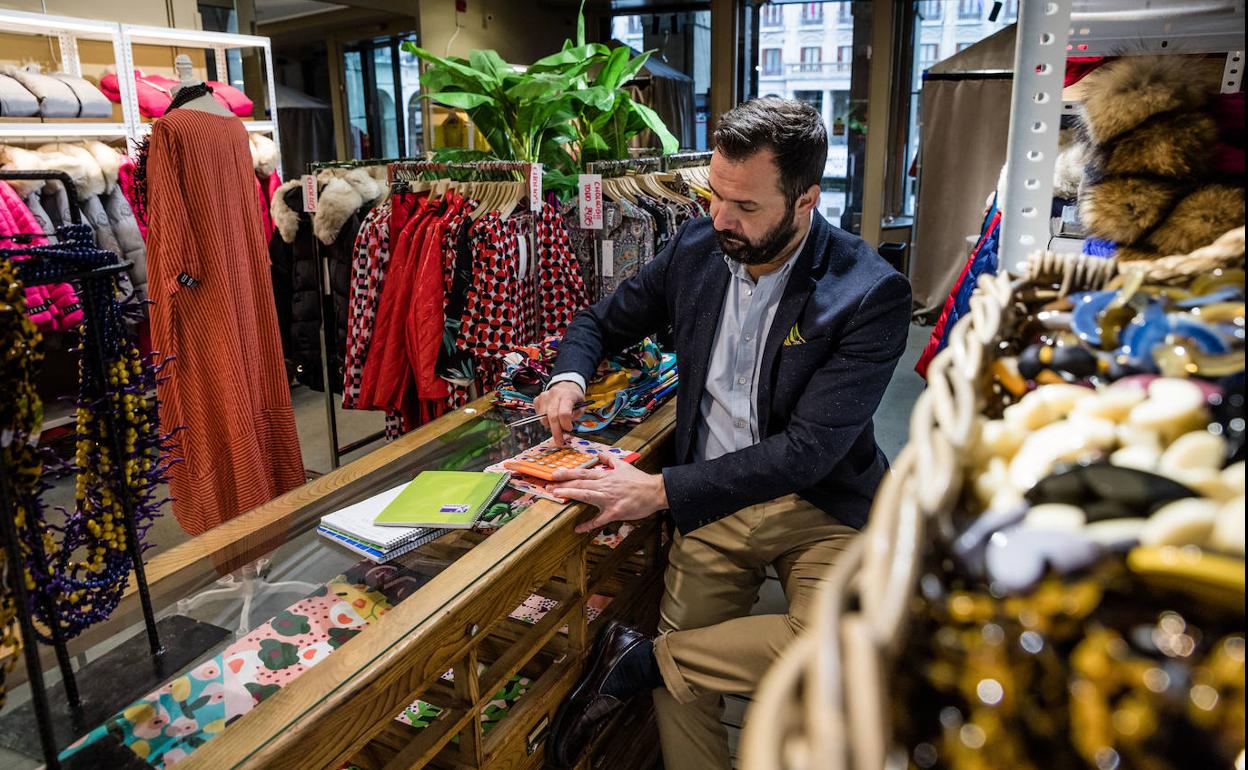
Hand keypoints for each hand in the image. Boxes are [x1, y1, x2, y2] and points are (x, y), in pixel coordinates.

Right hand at [533, 381, 586, 444]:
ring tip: (558, 424)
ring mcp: (543, 397)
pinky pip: (538, 416)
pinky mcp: (537, 400)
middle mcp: (553, 395)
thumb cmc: (574, 397)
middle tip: (560, 441)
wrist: (565, 385)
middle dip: (556, 432)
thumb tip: (567, 426)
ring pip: (544, 418)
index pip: (564, 412)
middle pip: (552, 417)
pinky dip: (545, 420)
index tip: (569, 429)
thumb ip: (576, 415)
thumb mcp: (582, 405)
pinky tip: (551, 416)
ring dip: (551, 426)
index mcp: (567, 395)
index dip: (566, 424)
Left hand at [550, 455, 668, 533]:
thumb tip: (600, 455)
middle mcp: (605, 486)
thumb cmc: (639, 480)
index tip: (554, 473)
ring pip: (586, 496)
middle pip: (580, 484)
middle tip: (547, 485)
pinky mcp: (615, 512)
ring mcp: (609, 499)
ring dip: (570, 494)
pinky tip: (578, 528)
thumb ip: (610, 460)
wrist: (655, 491)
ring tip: (555, 495)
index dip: (568, 473)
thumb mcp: (624, 465)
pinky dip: (588, 524)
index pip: (583, 474)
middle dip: (563, 484)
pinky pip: (599, 519)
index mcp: (606, 476)